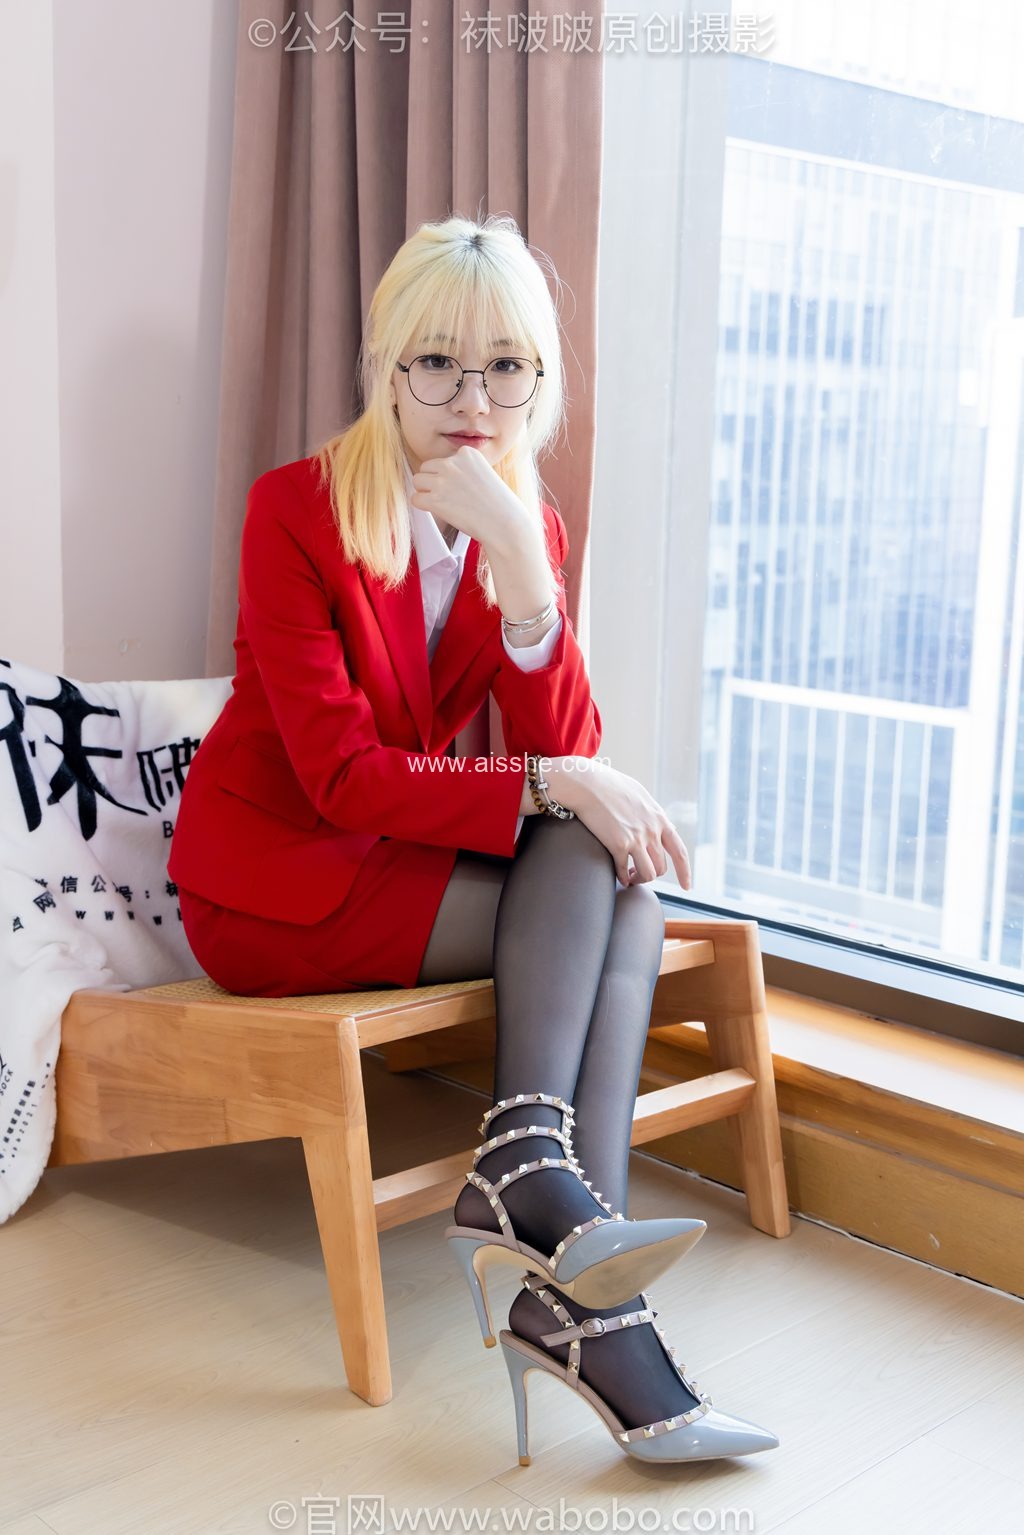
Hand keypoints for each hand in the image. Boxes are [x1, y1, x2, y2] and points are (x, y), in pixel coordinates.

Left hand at [410, 445, 524, 545]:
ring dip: (426, 493)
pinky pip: (415, 499)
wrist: (504, 523)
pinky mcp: (435, 500)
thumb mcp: (483, 473)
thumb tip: (439, 474)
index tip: (462, 488)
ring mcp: (442, 481)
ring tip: (444, 503)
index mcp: (466, 453)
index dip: (448, 475)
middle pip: (426, 468)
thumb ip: (463, 468)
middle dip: (433, 482)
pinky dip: (423, 506)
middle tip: (450, 497)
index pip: (442, 460)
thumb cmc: (497, 503)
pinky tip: (440, 511)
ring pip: (417, 481)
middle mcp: (452, 463)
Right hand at [546, 758, 692, 890]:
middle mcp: (652, 831)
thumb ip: (651, 813)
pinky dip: (622, 877)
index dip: (685, 872)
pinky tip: (618, 876)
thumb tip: (661, 824)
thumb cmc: (609, 785)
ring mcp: (636, 838)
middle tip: (638, 873)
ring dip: (638, 879)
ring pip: (648, 874)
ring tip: (630, 877)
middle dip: (651, 875)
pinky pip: (624, 871)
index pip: (679, 851)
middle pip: (661, 867)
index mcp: (659, 819)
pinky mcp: (618, 845)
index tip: (686, 886)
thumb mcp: (640, 795)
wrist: (588, 784)